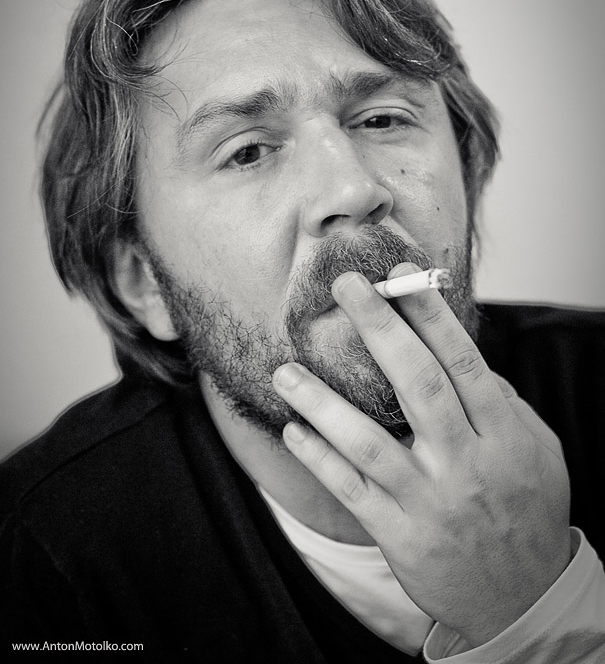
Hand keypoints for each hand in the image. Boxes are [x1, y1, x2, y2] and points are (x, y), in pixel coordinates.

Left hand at [272, 264, 571, 646]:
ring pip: (369, 442)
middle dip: (380, 329)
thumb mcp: (539, 455)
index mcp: (504, 437)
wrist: (520, 602)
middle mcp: (466, 465)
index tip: (401, 276)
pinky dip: (318, 458)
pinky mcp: (399, 535)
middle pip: (418, 385)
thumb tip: (464, 359)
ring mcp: (430, 502)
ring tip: (286, 369)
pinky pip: (350, 490)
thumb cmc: (527, 515)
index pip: (464, 363)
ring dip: (322, 402)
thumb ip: (505, 405)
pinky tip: (292, 429)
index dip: (432, 315)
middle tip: (345, 288)